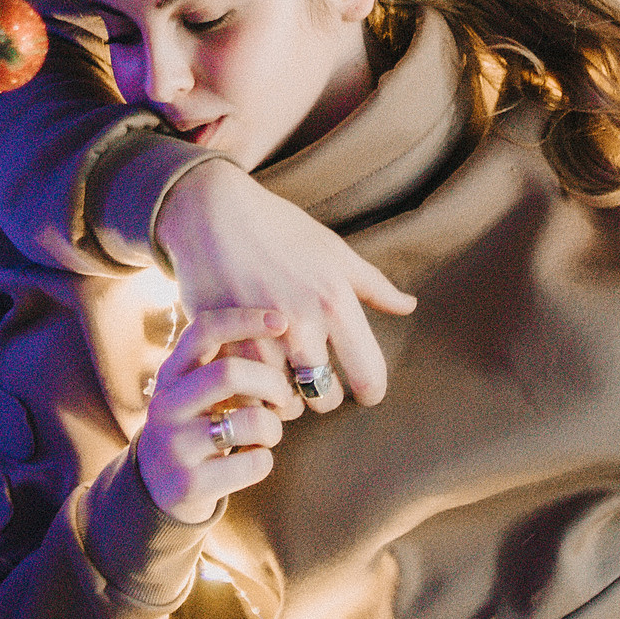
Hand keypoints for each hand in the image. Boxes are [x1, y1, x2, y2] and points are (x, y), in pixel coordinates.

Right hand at [135, 307, 298, 523]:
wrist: (156, 488)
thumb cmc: (193, 425)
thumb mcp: (193, 389)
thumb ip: (221, 362)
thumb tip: (279, 329)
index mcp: (170, 373)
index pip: (204, 330)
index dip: (245, 319)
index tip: (281, 321)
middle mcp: (166, 405)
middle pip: (230, 373)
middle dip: (272, 381)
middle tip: (283, 396)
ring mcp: (175, 446)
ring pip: (252, 421)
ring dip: (274, 427)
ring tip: (265, 433)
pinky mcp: (190, 484)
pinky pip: (256, 463)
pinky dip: (264, 459)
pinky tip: (249, 459)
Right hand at [154, 160, 416, 411]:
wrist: (209, 213)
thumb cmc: (278, 228)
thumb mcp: (332, 250)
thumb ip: (374, 286)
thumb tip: (410, 306)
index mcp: (335, 304)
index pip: (368, 378)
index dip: (369, 390)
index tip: (361, 387)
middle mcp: (301, 327)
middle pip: (325, 401)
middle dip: (323, 395)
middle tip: (313, 377)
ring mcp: (258, 339)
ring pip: (284, 405)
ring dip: (285, 397)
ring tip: (281, 376)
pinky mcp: (221, 347)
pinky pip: (245, 395)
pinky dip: (252, 392)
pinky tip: (252, 374)